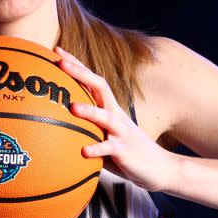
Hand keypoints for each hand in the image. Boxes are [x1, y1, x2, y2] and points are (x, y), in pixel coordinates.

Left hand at [55, 46, 175, 192]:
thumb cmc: (127, 150)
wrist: (160, 167)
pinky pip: (110, 148)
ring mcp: (122, 132)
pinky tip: (84, 151)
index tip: (57, 50)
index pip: (92, 81)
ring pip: (105, 117)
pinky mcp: (125, 151)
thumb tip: (57, 122)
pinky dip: (97, 149)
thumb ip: (87, 126)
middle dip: (80, 74)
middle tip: (60, 63)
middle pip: (100, 87)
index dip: (76, 65)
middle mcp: (116, 115)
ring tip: (72, 107)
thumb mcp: (106, 133)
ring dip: (89, 111)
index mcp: (110, 108)